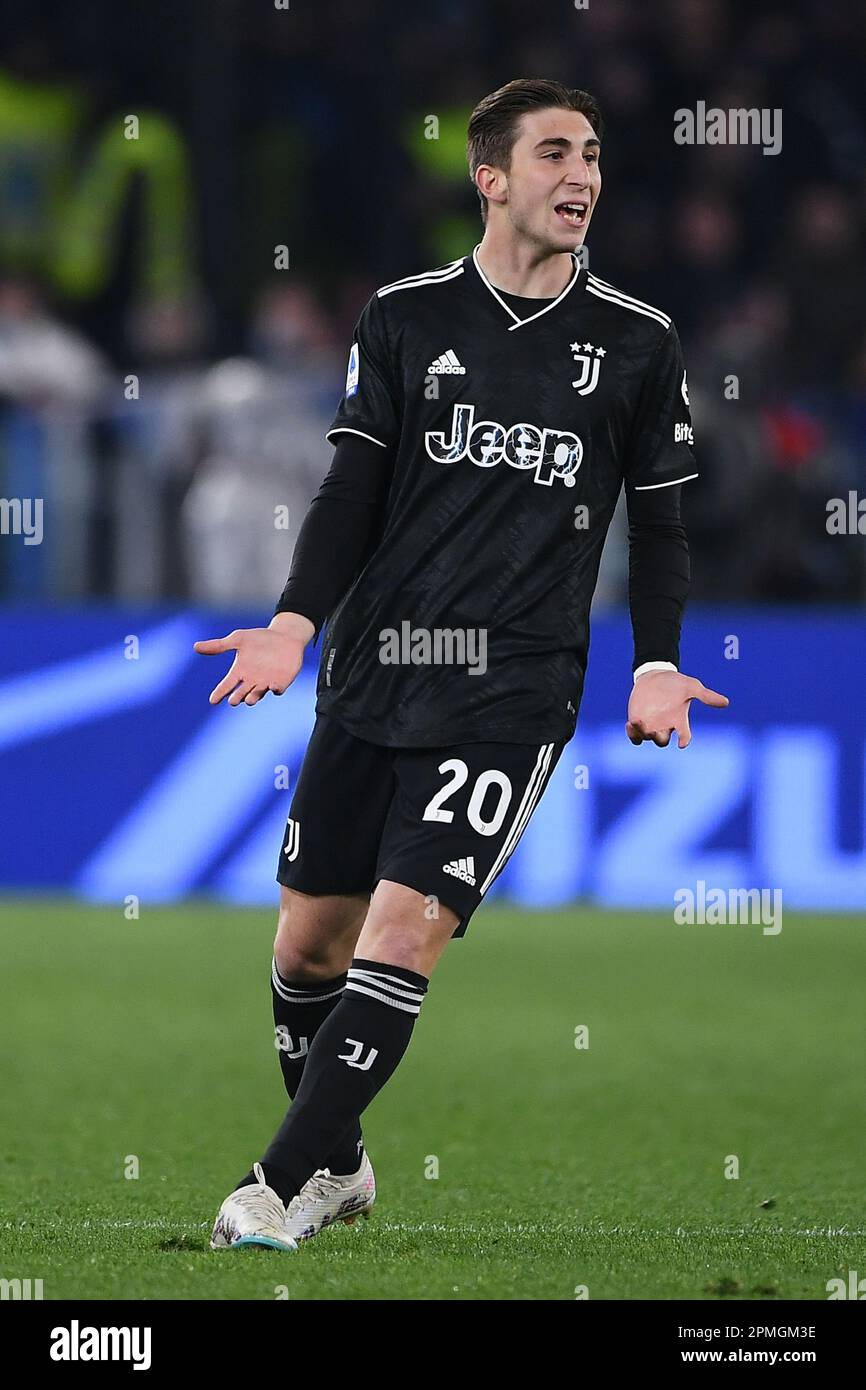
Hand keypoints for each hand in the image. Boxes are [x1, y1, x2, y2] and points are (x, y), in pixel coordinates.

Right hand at [194, 612, 314, 706]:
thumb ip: (219, 645)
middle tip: (232, 701)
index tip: (213, 700)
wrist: (284, 637)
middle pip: (241, 694)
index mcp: (239, 672)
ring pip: (257, 695)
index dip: (219, 693)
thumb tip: (195, 647)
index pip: (226, 685)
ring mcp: (266, 683)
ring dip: (253, 697)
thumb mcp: (238, 639)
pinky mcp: (281, 682)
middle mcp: (251, 681)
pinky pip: (278, 689)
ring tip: (248, 699)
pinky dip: (276, 690)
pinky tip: (273, 687)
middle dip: (237, 698)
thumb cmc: (259, 639)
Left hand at [626, 670, 727, 748]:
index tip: (682, 743)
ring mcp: (650, 724)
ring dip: (642, 734)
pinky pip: (634, 735)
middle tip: (656, 730)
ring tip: (638, 722)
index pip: (684, 737)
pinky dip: (632, 733)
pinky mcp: (637, 721)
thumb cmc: (677, 683)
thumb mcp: (692, 687)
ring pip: (646, 738)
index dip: (684, 741)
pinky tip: (630, 723)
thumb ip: (706, 696)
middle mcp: (665, 726)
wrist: (656, 676)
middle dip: (659, 738)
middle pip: (662, 742)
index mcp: (679, 721)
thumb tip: (726, 702)